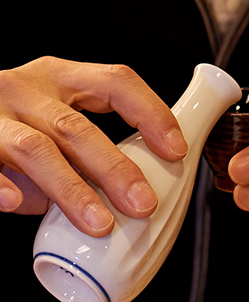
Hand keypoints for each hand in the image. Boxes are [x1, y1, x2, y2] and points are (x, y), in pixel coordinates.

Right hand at [0, 57, 187, 235]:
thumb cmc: (17, 133)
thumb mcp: (57, 127)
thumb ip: (92, 155)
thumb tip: (140, 198)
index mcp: (59, 77)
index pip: (116, 81)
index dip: (150, 112)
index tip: (177, 150)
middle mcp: (23, 90)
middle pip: (76, 127)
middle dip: (114, 169)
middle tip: (144, 204)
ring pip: (34, 149)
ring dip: (72, 189)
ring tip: (100, 223)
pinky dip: (0, 186)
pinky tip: (16, 203)